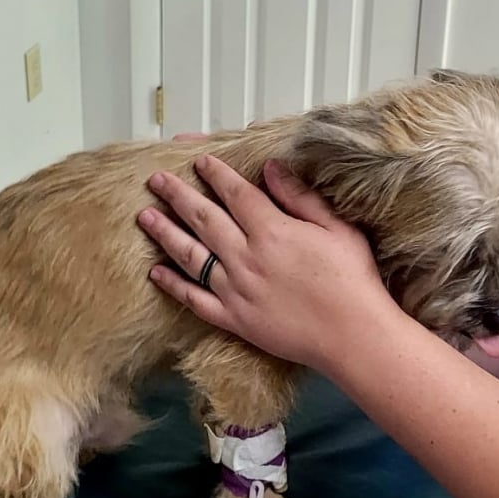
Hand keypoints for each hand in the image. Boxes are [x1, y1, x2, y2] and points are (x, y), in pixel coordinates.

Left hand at [137, 156, 397, 369]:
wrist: (353, 336)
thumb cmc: (353, 280)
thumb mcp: (338, 228)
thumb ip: (301, 197)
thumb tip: (272, 168)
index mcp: (273, 232)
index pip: (236, 194)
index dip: (216, 175)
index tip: (200, 161)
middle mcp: (246, 258)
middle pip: (204, 219)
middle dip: (178, 195)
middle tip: (157, 179)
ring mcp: (235, 291)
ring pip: (190, 256)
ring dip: (165, 233)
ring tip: (145, 216)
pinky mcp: (234, 320)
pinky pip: (194, 300)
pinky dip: (173, 286)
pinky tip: (156, 273)